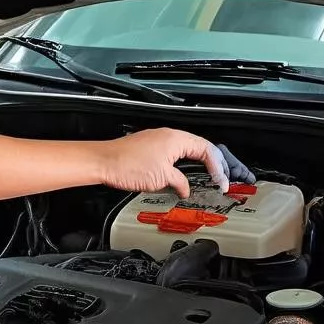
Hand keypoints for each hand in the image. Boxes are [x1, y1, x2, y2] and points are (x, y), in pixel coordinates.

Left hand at [99, 130, 251, 196]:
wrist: (102, 162)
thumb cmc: (127, 165)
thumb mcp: (161, 178)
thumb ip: (179, 182)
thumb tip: (185, 188)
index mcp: (176, 139)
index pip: (207, 150)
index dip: (218, 167)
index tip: (221, 181)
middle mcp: (168, 135)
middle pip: (200, 147)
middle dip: (213, 163)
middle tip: (220, 178)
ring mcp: (158, 140)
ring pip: (187, 149)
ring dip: (199, 162)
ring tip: (208, 175)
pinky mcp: (149, 147)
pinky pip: (174, 152)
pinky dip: (184, 163)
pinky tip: (183, 173)